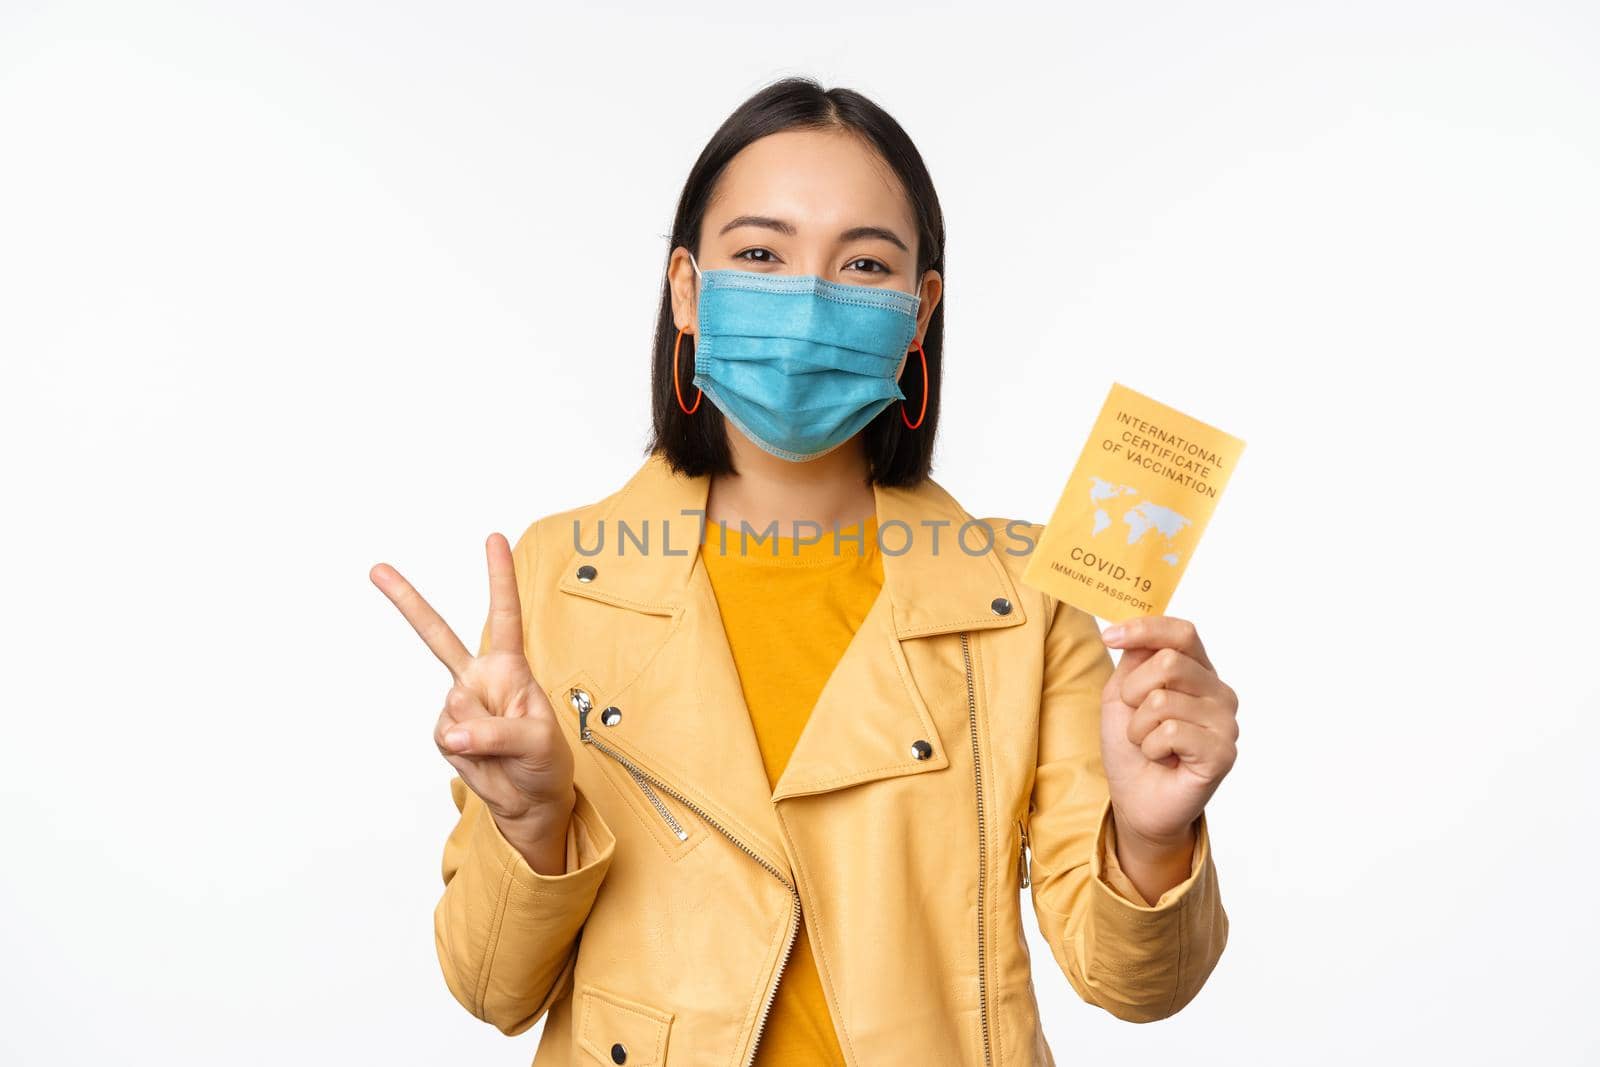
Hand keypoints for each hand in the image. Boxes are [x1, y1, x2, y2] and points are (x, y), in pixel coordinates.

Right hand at [370, 534, 575, 837]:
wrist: (529, 799)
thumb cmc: (545, 761)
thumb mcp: (539, 743)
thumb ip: (498, 732)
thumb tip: (452, 732)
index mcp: (511, 668)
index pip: (504, 616)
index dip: (499, 577)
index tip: (494, 538)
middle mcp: (480, 678)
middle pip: (439, 635)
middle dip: (407, 602)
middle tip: (377, 568)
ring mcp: (459, 704)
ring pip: (456, 710)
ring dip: (480, 736)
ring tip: (503, 749)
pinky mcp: (444, 732)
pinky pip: (447, 737)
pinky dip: (465, 752)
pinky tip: (481, 756)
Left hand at [1098, 615, 1237, 850]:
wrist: (1137, 800)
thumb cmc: (1132, 747)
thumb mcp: (1122, 695)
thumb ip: (1135, 660)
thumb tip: (1137, 628)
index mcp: (1198, 672)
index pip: (1182, 633)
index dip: (1145, 628)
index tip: (1110, 636)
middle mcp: (1219, 692)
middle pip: (1169, 662)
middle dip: (1133, 691)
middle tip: (1134, 717)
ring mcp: (1225, 722)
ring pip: (1164, 700)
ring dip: (1139, 726)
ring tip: (1148, 743)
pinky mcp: (1223, 752)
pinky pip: (1171, 731)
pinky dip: (1151, 746)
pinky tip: (1161, 758)